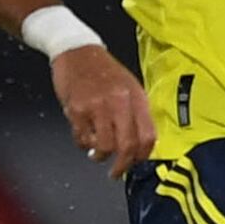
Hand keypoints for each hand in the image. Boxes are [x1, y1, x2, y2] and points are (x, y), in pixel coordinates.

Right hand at [50, 45, 154, 178]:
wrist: (76, 50)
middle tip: (116, 172)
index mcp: (135, 96)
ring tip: (97, 154)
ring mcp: (97, 106)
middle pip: (127, 145)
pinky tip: (84, 138)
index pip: (148, 135)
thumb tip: (140, 142)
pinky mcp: (76, 109)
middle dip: (122, 165)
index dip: (143, 155)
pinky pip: (82, 138)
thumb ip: (136, 111)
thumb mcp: (128, 85)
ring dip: (100, 156)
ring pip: (105, 146)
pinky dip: (83, 144)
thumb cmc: (102, 69)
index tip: (137, 162)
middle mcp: (119, 101)